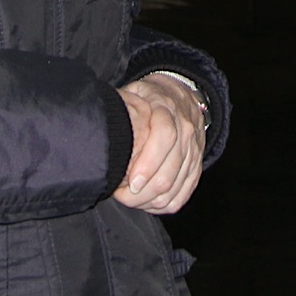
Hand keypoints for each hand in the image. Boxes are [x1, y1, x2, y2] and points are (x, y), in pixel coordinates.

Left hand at [113, 74, 204, 213]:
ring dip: (151, 200)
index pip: (164, 137)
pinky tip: (147, 203)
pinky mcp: (196, 166)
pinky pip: (183, 194)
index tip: (131, 182)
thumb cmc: (150, 97)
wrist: (181, 94)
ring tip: (130, 199)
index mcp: (167, 109)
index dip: (148, 163)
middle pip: (169, 171)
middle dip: (144, 192)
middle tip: (122, 195)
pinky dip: (164, 204)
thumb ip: (121, 106)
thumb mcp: (134, 92)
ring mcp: (194, 150)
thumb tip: (98, 127)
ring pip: (176, 187)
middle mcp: (186, 130)